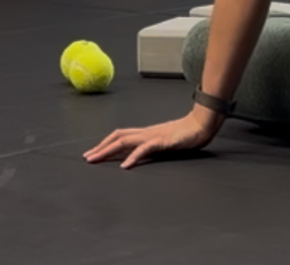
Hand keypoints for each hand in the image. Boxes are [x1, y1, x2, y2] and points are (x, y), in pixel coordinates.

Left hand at [85, 110, 219, 168]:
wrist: (202, 124)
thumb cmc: (187, 133)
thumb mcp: (166, 141)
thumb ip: (154, 145)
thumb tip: (143, 153)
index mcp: (146, 133)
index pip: (120, 135)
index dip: (105, 143)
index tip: (93, 152)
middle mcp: (146, 132)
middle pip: (117, 137)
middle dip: (100, 147)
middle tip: (87, 158)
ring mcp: (152, 135)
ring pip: (124, 141)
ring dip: (107, 150)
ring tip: (95, 159)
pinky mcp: (161, 141)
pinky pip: (144, 149)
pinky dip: (132, 157)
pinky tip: (124, 166)